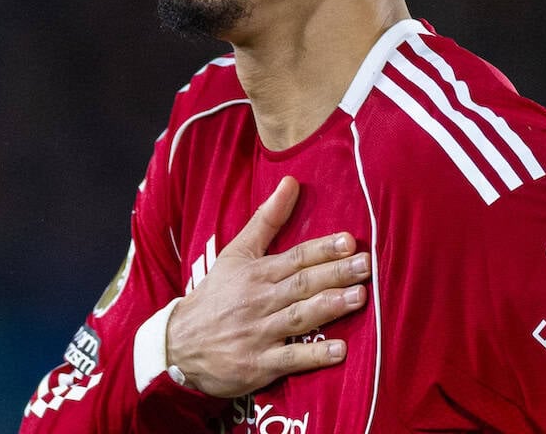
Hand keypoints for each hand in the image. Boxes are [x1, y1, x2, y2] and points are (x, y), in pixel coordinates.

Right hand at [164, 176, 370, 397]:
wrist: (179, 343)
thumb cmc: (216, 294)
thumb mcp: (236, 253)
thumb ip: (267, 219)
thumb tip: (291, 182)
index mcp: (258, 273)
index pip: (295, 257)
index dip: (322, 249)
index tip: (349, 241)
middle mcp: (260, 300)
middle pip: (302, 284)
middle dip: (335, 274)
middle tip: (365, 266)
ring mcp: (260, 333)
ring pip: (298, 317)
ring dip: (330, 307)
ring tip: (359, 297)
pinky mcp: (259, 364)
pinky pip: (290, 359)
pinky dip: (314, 356)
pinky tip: (340, 351)